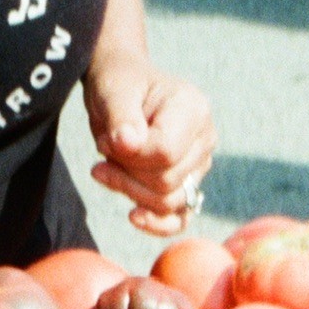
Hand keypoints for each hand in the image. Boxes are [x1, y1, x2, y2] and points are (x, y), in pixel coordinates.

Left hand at [85, 50, 216, 235]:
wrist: (123, 90)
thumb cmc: (119, 85)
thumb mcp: (113, 90)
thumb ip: (121, 115)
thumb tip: (127, 144)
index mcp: (194, 110)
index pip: (165, 154)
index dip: (131, 156)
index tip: (107, 140)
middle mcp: (205, 140)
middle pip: (167, 181)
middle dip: (127, 172)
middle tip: (104, 150)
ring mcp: (199, 167)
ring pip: (168, 202)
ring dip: (130, 190)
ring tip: (106, 166)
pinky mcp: (189, 187)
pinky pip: (179, 220)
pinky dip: (156, 224)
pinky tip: (133, 215)